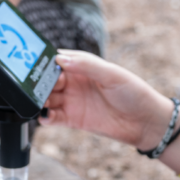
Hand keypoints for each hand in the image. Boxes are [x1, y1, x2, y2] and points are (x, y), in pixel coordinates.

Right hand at [40, 50, 175, 150]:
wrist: (146, 122)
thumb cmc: (133, 92)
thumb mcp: (111, 74)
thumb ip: (86, 65)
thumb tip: (60, 58)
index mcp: (83, 66)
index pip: (57, 60)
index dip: (45, 62)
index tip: (33, 65)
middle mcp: (75, 82)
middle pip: (48, 80)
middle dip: (39, 82)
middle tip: (35, 87)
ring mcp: (72, 101)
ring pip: (47, 98)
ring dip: (39, 100)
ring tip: (38, 102)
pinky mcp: (73, 119)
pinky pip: (53, 118)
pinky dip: (45, 117)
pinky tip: (45, 116)